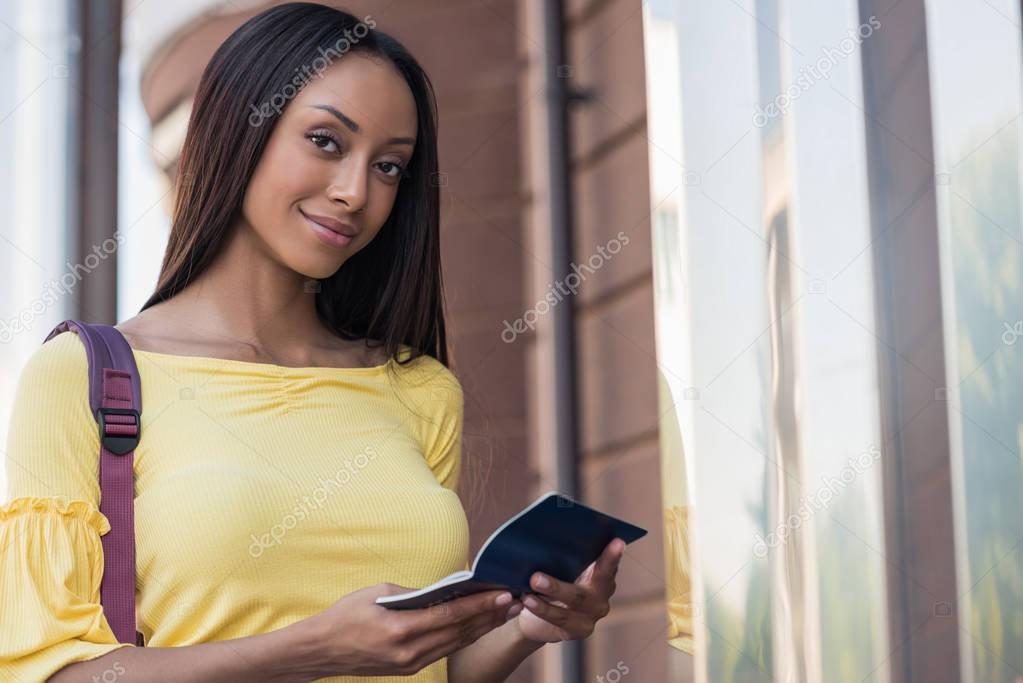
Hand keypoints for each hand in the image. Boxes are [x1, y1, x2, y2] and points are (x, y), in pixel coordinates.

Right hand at [304, 582, 523, 676]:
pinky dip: (463, 637)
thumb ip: (415, 593)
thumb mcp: (379, 592)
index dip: (480, 605)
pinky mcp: (410, 669)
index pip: (452, 616)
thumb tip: (445, 591)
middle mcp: (411, 651)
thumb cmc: (347, 615)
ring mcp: (411, 664)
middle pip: (460, 632)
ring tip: (503, 612)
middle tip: (513, 600)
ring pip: (456, 644)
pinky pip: (444, 650)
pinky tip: (477, 625)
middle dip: (490, 616)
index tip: (502, 593)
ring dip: (482, 628)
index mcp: (402, 629)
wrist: (323, 650)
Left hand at [513, 538, 625, 643]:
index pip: (609, 560)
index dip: (613, 553)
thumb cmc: (549, 583)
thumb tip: (546, 534)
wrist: (536, 620)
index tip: (618, 541)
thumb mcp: (557, 567)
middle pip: (597, 579)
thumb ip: (561, 555)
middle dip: (584, 566)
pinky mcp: (579, 630)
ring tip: (535, 580)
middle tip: (557, 561)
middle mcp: (602, 592)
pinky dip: (543, 608)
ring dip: (554, 588)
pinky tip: (528, 600)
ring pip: (576, 598)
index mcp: (601, 572)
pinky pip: (561, 618)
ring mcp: (593, 613)